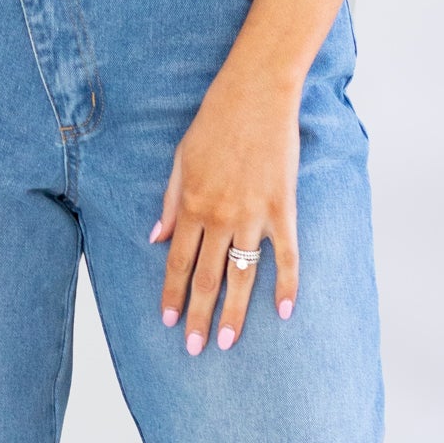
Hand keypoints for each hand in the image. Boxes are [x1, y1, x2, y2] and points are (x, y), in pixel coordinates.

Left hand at [152, 60, 300, 354]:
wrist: (257, 93)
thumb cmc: (215, 122)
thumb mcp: (181, 160)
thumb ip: (170, 202)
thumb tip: (156, 239)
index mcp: (191, 205)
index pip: (178, 262)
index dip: (173, 294)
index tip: (170, 322)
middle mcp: (220, 217)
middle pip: (207, 277)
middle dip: (199, 317)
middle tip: (195, 349)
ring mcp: (253, 215)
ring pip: (242, 275)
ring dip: (234, 312)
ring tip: (228, 342)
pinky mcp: (283, 208)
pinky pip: (287, 255)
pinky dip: (287, 285)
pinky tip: (285, 312)